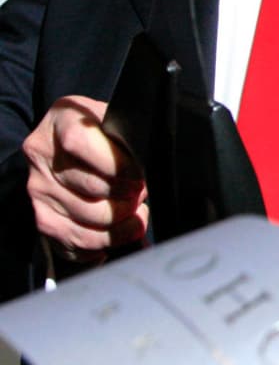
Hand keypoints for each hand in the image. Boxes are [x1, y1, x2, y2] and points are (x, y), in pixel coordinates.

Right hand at [24, 96, 147, 265]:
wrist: (68, 146)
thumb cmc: (103, 133)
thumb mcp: (115, 120)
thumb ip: (128, 137)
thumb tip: (153, 167)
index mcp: (62, 121)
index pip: (81, 144)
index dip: (117, 165)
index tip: (139, 176)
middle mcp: (42, 156)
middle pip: (91, 188)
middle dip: (127, 197)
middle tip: (140, 194)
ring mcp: (39, 190)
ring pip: (88, 221)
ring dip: (121, 225)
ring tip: (134, 213)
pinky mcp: (42, 219)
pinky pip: (76, 244)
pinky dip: (104, 244)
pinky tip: (117, 233)